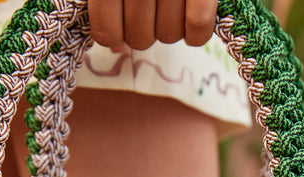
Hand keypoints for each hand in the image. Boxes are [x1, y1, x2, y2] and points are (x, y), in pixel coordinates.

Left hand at [88, 0, 218, 49]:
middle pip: (139, 38)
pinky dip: (196, 31)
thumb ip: (105, 3)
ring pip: (168, 35)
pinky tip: (191, 16)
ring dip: (170, 25)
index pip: (107, 32)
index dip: (112, 33)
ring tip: (169, 0)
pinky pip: (197, 27)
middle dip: (143, 29)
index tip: (117, 21)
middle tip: (147, 6)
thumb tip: (114, 45)